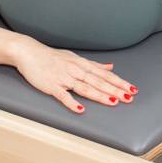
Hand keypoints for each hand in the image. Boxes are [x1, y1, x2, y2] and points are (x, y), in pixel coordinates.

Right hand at [13, 41, 136, 113]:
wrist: (28, 52)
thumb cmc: (51, 56)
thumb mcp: (75, 58)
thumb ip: (94, 65)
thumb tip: (111, 67)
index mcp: (83, 65)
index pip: (105, 75)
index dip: (119, 82)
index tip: (132, 89)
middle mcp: (76, 70)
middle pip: (99, 82)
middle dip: (115, 90)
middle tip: (129, 97)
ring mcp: (64, 78)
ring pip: (85, 88)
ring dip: (100, 95)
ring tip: (113, 102)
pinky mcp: (52, 85)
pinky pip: (63, 95)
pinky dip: (72, 102)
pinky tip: (81, 109)